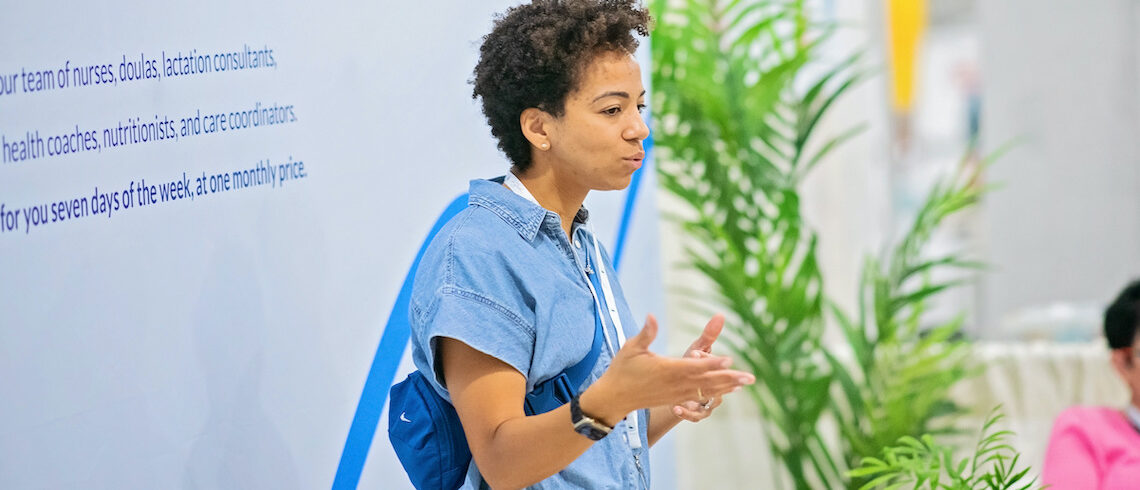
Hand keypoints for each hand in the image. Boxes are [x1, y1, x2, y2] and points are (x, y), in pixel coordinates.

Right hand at [582, 315, 753, 424]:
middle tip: (750, 377)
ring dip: (727, 387)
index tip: (729, 360)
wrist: (614, 398)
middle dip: (729, 378)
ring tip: (745, 383)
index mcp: (667, 369)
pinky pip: (700, 397)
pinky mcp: (675, 399)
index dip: (712, 363)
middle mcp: (675, 383)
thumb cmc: (623, 370)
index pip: (694, 366)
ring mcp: (676, 393)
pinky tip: (727, 391)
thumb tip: (651, 315)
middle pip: (707, 381)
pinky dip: (715, 393)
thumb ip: (646, 332)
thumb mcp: (632, 347)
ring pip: (706, 390)